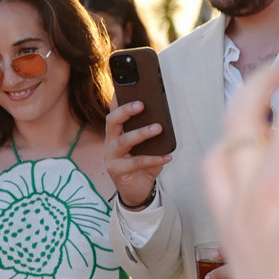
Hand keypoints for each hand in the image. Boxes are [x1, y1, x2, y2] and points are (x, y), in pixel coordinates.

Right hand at [103, 95, 171, 209]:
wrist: (137, 191)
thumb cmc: (142, 165)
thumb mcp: (146, 146)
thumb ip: (148, 132)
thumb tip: (162, 119)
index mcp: (115, 134)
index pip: (113, 112)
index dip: (117, 100)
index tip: (123, 87)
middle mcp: (110, 143)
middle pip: (112, 122)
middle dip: (126, 111)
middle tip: (142, 105)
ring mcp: (112, 157)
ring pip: (124, 141)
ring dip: (142, 133)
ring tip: (159, 128)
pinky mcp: (118, 171)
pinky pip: (137, 162)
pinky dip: (154, 158)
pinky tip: (168, 156)